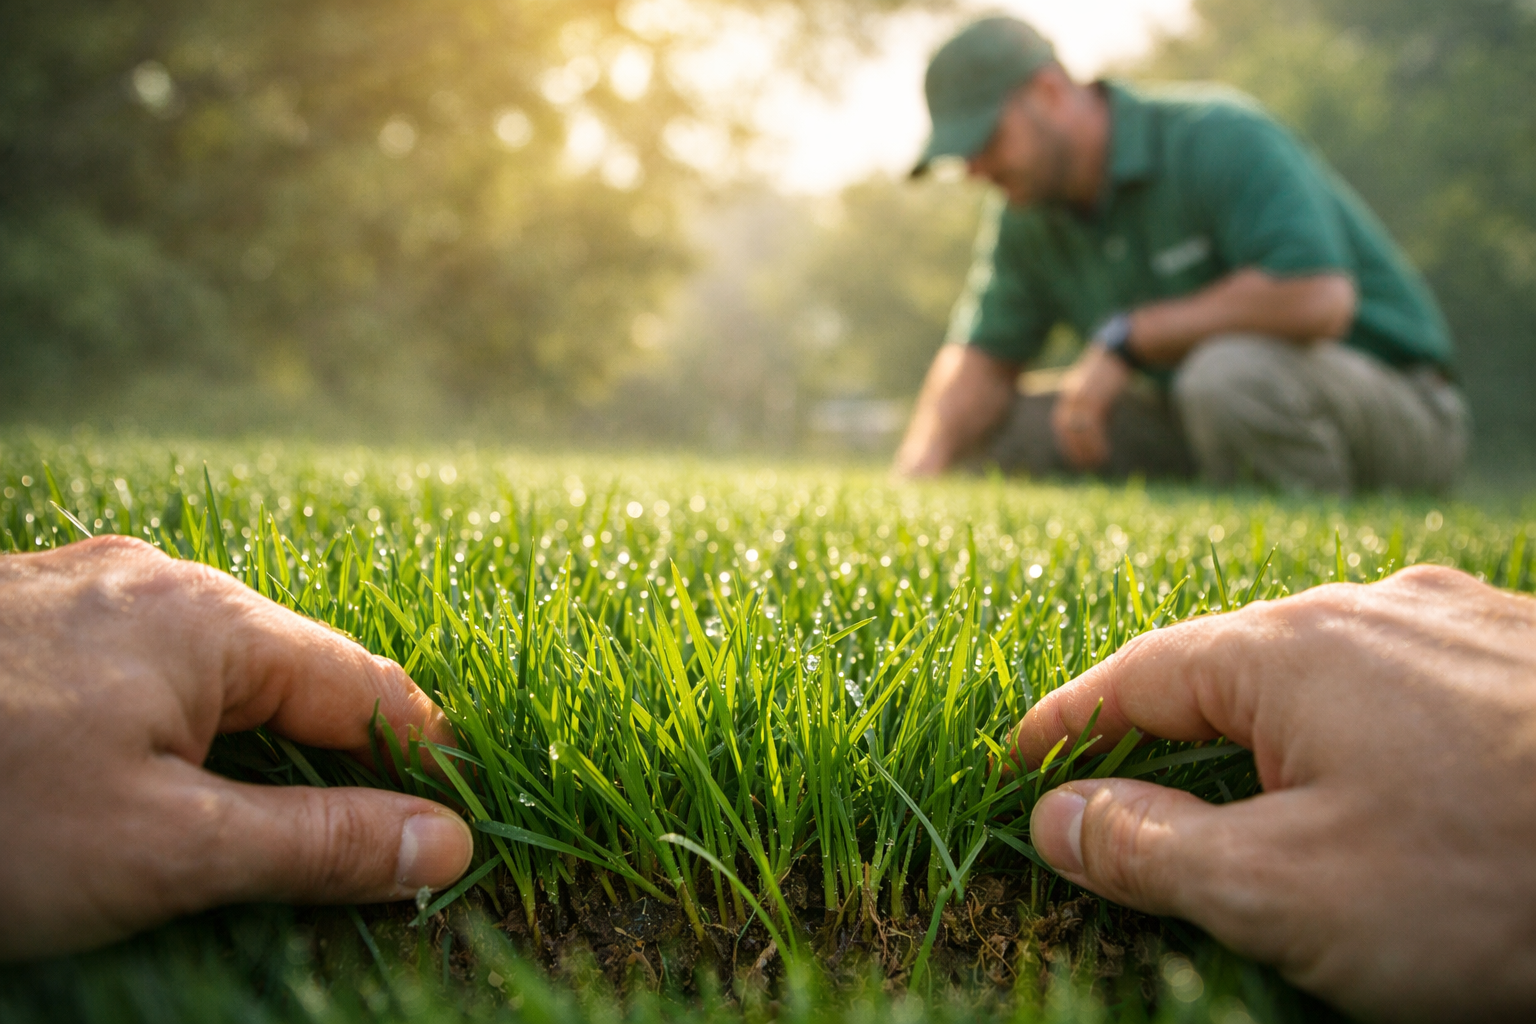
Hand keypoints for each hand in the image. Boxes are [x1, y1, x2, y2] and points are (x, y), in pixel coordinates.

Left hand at [0, 536, 473, 959]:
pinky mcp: (24, 623)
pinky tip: (156, 772)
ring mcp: (81, 593)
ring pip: (212, 670)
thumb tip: (445, 845)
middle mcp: (155, 581)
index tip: (460, 820)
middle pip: (289, 672)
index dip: (423, 756)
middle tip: (367, 838)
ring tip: (269, 815)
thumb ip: (315, 843)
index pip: (364, 686)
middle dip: (335, 753)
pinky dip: (176, 724)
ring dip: (251, 740)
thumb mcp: (168, 847)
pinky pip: (142, 668)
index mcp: (209, 618)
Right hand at [1013, 566, 1535, 1020]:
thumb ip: (1150, 850)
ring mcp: (1454, 619)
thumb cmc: (1488, 878)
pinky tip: (1379, 773)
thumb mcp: (1285, 892)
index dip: (1065, 721)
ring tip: (1245, 787)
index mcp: (1286, 646)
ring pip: (1316, 666)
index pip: (1134, 674)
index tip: (1017, 760)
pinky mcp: (1521, 652)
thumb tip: (1055, 819)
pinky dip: (1350, 723)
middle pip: (1223, 663)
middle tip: (1119, 786)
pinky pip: (1397, 676)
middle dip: (1162, 726)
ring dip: (1262, 725)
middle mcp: (1365, 606)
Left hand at [1050, 344, 1129, 469]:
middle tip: (1083, 465)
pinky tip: (1104, 453)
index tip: (1075, 456)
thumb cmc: (1110, 374)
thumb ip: (1092, 409)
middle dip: (1073, 448)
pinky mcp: (1095, 398)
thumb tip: (1095, 432)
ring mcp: (1081, 397)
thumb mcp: (1096, 392)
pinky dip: (1096, 443)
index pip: (1061, 423)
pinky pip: (1092, 427)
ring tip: (1096, 463)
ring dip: (1086, 449)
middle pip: (1066, 428)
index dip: (1066, 442)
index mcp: (1068, 394)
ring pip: (1079, 430)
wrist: (1118, 354)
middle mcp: (1070, 396)